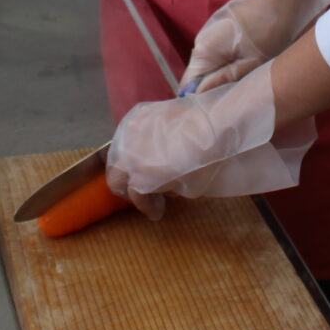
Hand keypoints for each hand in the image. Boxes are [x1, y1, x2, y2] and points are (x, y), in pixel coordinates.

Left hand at [105, 60, 314, 219]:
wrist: (213, 128)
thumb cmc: (204, 127)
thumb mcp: (175, 126)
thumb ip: (160, 143)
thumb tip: (163, 166)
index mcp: (136, 119)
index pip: (125, 146)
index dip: (134, 163)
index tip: (146, 174)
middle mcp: (127, 136)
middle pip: (116, 165)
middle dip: (129, 180)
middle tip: (146, 192)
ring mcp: (131, 157)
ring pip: (119, 182)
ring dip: (136, 195)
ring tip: (154, 204)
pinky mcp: (140, 177)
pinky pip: (136, 197)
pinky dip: (147, 206)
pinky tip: (158, 211)